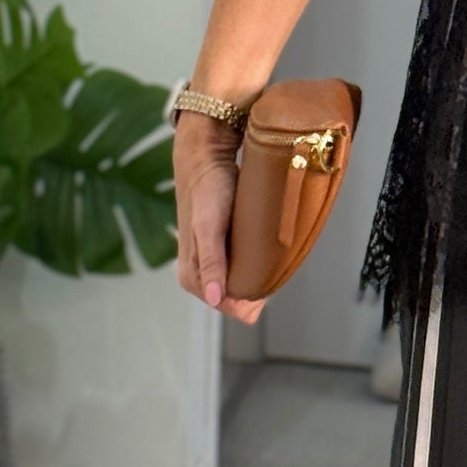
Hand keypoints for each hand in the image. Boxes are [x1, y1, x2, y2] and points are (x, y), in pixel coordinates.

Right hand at [173, 114, 266, 325]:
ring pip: (243, 283)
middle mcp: (201, 273)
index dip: (252, 300)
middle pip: (238, 298)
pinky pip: (245, 267)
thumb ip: (211, 262)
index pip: (230, 307)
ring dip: (260, 276)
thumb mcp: (208, 227)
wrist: (206, 158)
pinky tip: (271, 255)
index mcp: (192, 276)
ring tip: (274, 258)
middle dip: (258, 289)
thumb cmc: (206, 191)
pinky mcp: (224, 248)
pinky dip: (259, 265)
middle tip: (274, 264)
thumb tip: (214, 299)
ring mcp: (213, 261)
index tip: (269, 279)